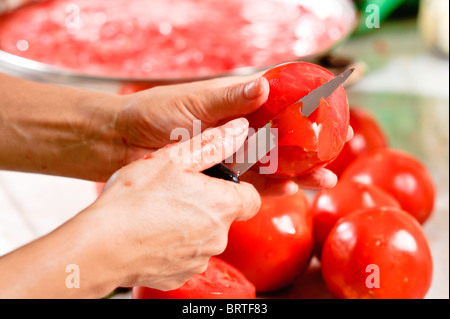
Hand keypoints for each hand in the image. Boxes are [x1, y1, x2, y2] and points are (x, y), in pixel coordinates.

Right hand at [88, 118, 259, 290]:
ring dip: (190, 224)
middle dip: (207, 204)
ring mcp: (199, 260)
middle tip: (177, 193)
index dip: (236, 188)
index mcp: (222, 205)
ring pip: (204, 236)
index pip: (251, 198)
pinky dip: (174, 246)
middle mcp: (218, 237)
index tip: (217, 184)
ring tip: (159, 213)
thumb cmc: (135, 201)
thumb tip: (239, 129)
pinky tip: (152, 234)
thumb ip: (213, 144)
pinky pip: (186, 256)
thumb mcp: (175, 158)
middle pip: (224, 216)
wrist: (102, 246)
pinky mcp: (180, 276)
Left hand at [116, 76, 353, 193]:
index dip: (305, 101)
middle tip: (338, 146)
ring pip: (273, 163)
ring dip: (299, 171)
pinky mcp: (220, 177)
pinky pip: (251, 184)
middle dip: (311, 142)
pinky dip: (272, 188)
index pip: (278, 99)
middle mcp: (238, 129)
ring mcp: (231, 154)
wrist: (123, 141)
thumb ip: (228, 99)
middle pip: (283, 135)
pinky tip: (291, 190)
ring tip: (325, 178)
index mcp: (235, 103)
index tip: (332, 102)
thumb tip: (263, 87)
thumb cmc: (154, 112)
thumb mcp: (193, 101)